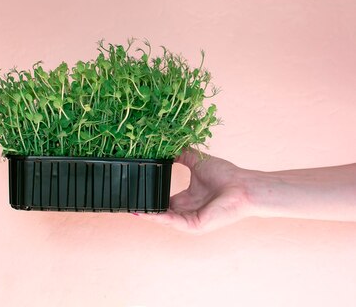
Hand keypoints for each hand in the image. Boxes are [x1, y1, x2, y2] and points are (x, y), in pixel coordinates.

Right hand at [136, 149, 253, 232]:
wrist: (243, 186)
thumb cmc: (226, 175)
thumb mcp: (196, 161)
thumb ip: (181, 154)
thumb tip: (166, 144)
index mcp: (187, 198)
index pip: (164, 200)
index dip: (150, 196)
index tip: (135, 190)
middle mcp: (187, 210)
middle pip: (161, 211)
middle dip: (144, 207)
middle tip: (126, 201)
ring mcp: (190, 219)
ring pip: (164, 218)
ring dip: (148, 213)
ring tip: (131, 207)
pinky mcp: (194, 225)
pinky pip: (173, 222)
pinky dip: (159, 217)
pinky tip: (146, 212)